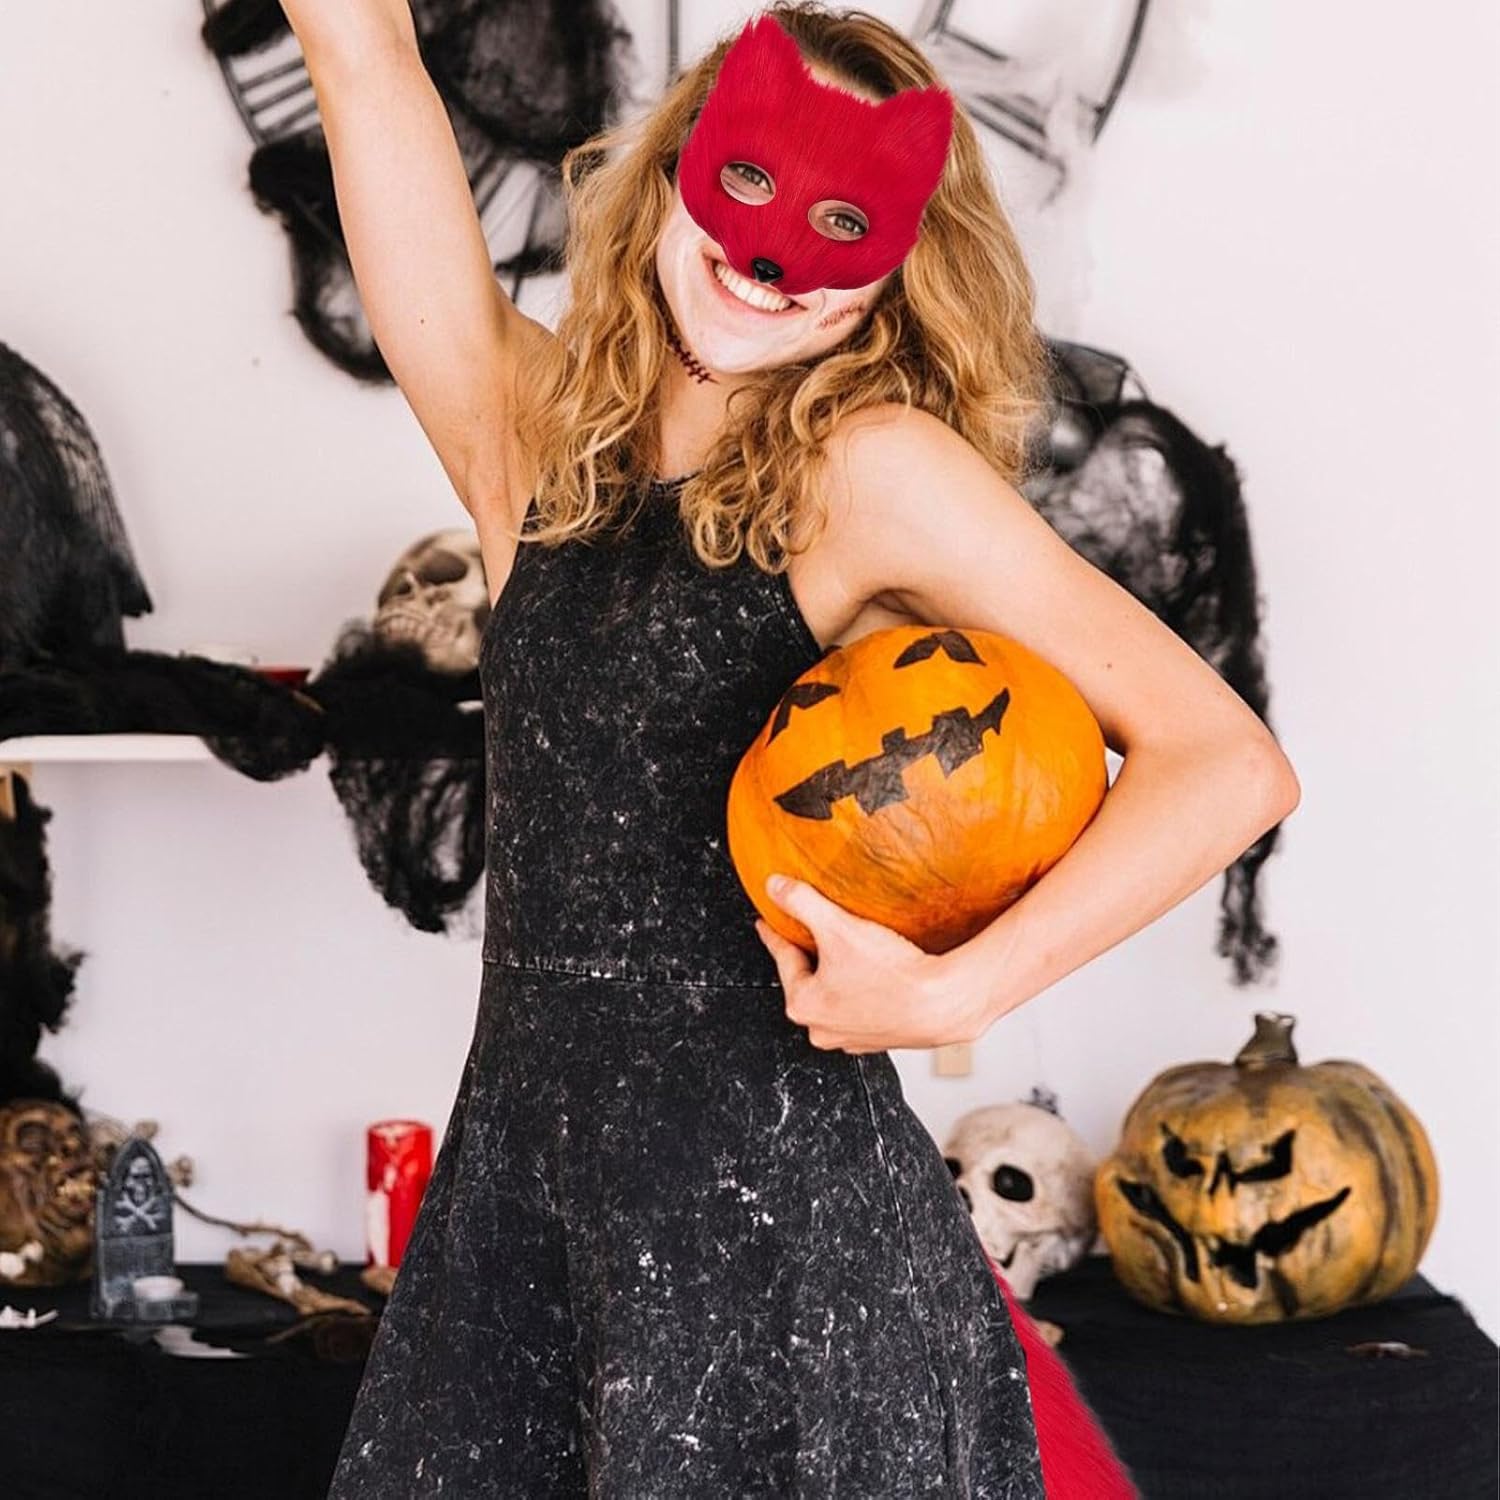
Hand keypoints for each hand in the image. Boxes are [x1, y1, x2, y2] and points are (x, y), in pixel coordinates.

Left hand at [754, 874, 994, 1052]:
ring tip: (849, 953)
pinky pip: (862, 1008)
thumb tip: (775, 886)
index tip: (767, 924)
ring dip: (839, 976)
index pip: (782, 959)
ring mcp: (854, 1037)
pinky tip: (878, 974)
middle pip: (807, 980)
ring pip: (835, 997)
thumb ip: (801, 902)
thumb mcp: (838, 928)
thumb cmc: (893, 975)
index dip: (774, 935)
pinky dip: (864, 990)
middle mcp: (824, 1028)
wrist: (944, 1004)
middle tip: (813, 935)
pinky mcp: (882, 1037)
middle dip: (809, 957)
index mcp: (804, 1005)